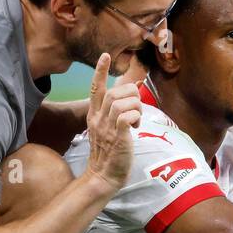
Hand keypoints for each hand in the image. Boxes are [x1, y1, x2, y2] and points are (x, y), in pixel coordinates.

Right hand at [84, 54, 141, 192]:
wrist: (104, 176)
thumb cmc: (110, 153)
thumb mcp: (108, 129)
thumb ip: (114, 113)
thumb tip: (129, 98)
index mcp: (94, 115)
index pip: (95, 89)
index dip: (100, 71)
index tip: (105, 56)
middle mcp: (98, 119)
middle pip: (113, 92)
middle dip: (130, 94)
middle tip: (137, 107)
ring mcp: (106, 128)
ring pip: (120, 101)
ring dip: (135, 106)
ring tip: (137, 120)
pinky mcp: (117, 137)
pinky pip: (126, 116)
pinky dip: (135, 116)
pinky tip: (136, 126)